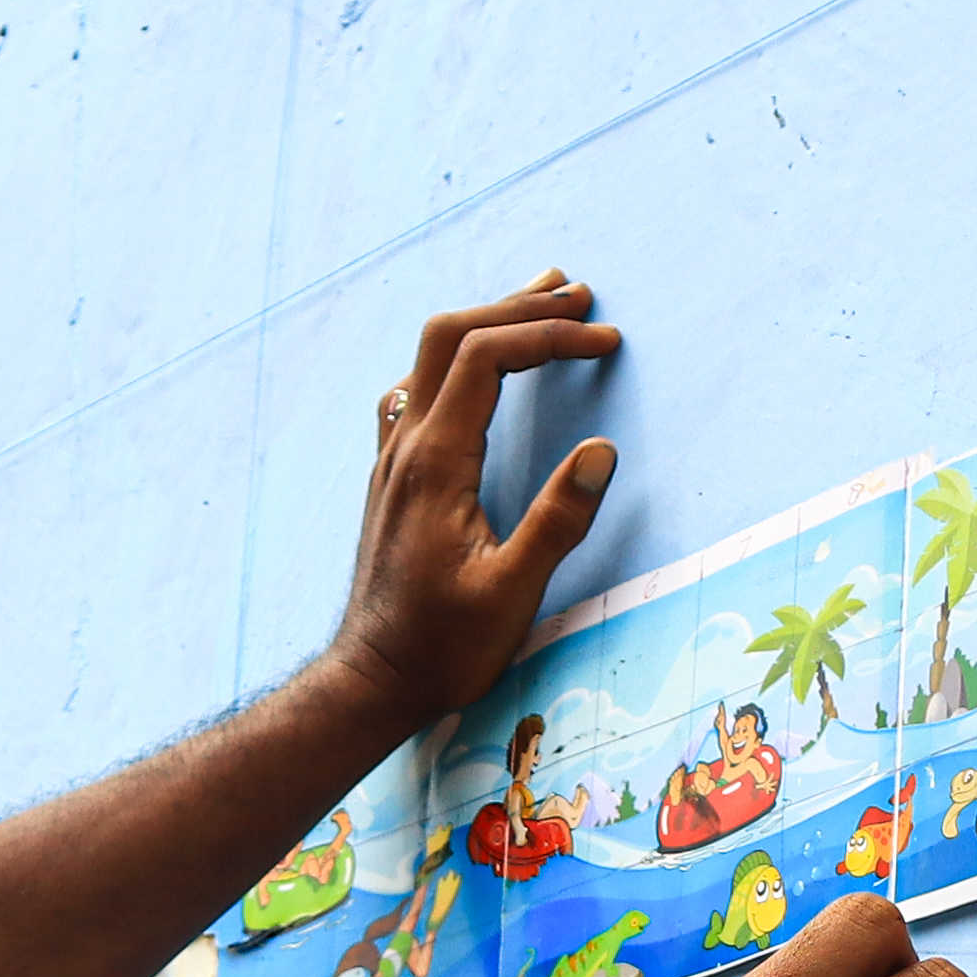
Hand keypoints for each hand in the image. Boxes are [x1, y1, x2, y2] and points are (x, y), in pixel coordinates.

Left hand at [321, 274, 622, 721]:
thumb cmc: (443, 647)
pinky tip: (477, 371)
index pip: (486, 358)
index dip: (548, 336)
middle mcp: (405, 448)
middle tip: (578, 295)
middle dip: (516, 307)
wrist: (373, 680)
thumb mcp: (512, 593)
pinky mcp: (393, 478)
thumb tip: (600, 450)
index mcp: (434, 463)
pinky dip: (457, 360)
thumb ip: (557, 520)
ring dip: (485, 324)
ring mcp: (392, 460)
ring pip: (429, 359)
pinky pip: (416, 390)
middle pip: (450, 337)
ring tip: (538, 305)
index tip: (603, 343)